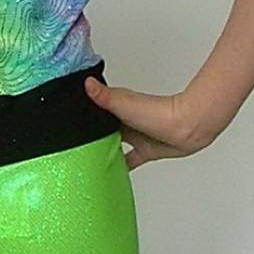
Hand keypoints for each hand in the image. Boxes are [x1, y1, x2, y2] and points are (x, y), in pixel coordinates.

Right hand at [84, 76, 214, 170]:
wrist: (187, 128)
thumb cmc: (159, 113)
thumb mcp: (124, 104)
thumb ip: (104, 96)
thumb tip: (86, 82)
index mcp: (117, 108)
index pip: (93, 111)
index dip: (81, 115)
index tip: (67, 120)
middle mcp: (125, 121)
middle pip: (102, 129)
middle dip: (90, 135)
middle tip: (73, 145)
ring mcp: (135, 136)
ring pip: (113, 144)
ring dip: (103, 149)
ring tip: (87, 159)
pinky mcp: (145, 150)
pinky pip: (129, 160)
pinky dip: (121, 165)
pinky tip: (112, 171)